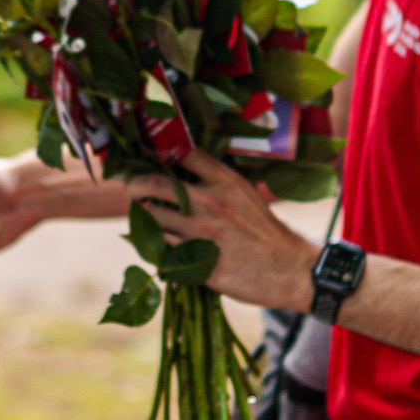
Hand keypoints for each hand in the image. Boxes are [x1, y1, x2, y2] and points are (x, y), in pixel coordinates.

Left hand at [130, 147, 317, 311]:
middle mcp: (210, 203)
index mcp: (226, 181)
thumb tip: (183, 170)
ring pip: (152, 217)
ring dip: (141, 215)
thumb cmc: (266, 231)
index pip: (183, 153)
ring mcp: (201, 234)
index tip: (148, 154)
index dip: (161, 150)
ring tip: (141, 214)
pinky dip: (152, 243)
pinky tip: (153, 242)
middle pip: (154, 183)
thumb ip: (217, 182)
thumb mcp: (246, 194)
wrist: (288, 269)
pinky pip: (160, 248)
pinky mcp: (197, 262)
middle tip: (130, 187)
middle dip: (134, 184)